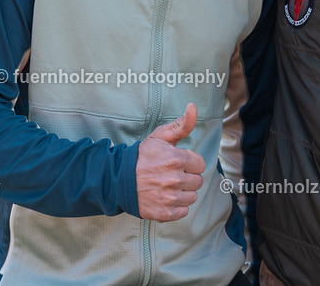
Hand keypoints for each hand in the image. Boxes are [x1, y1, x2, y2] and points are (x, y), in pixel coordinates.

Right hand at [136, 103, 205, 221]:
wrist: (118, 179)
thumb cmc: (142, 156)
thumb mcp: (160, 136)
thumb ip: (182, 124)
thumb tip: (193, 107)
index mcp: (176, 159)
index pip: (200, 164)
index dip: (190, 162)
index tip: (177, 162)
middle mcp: (174, 179)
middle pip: (198, 181)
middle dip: (187, 177)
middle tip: (171, 174)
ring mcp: (169, 197)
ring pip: (192, 197)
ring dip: (183, 192)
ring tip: (168, 185)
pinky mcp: (164, 213)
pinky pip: (184, 211)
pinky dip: (177, 206)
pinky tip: (165, 197)